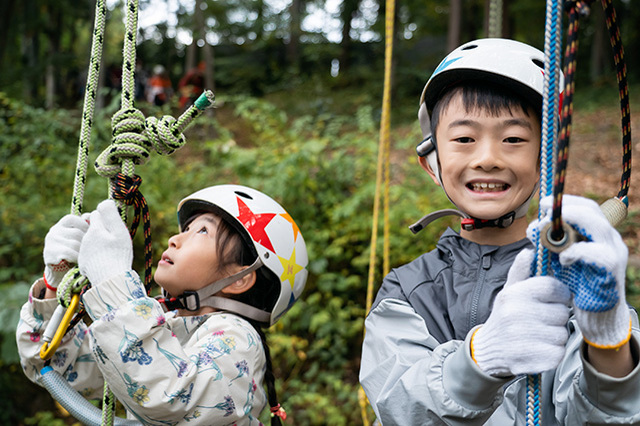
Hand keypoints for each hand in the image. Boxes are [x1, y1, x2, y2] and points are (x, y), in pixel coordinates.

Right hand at [43, 213, 89, 287]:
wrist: (61, 271)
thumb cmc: (75, 250)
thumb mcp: (79, 237)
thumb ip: (85, 225)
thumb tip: (93, 214)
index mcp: (62, 224)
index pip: (73, 219)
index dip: (85, 225)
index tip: (91, 235)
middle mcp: (54, 231)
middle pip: (76, 233)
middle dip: (86, 242)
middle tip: (91, 250)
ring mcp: (50, 242)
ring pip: (74, 244)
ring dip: (83, 252)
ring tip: (86, 256)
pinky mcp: (49, 253)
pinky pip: (69, 253)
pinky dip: (77, 258)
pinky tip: (79, 261)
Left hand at [78, 200, 132, 285]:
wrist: (110, 280)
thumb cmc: (118, 255)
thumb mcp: (120, 232)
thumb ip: (111, 215)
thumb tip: (104, 202)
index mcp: (95, 229)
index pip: (97, 213)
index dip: (107, 217)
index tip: (114, 226)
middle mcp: (85, 238)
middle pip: (92, 226)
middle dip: (101, 228)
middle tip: (113, 239)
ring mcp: (83, 251)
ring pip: (90, 239)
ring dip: (98, 241)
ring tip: (110, 251)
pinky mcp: (83, 262)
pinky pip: (89, 252)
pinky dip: (95, 253)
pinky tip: (104, 260)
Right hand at [471, 249, 571, 375]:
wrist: (488, 349)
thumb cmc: (505, 316)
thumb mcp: (509, 290)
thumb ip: (521, 271)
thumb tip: (529, 251)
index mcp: (514, 294)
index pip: (554, 287)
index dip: (558, 294)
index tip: (552, 299)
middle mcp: (517, 315)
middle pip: (562, 312)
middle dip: (556, 316)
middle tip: (540, 319)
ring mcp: (524, 339)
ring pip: (562, 333)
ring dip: (555, 335)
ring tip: (538, 334)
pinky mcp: (532, 360)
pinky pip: (558, 352)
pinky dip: (552, 352)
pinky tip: (539, 348)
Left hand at [530, 195, 629, 348]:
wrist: (598, 319)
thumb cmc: (578, 287)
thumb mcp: (558, 260)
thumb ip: (547, 245)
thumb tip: (531, 228)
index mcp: (597, 234)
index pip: (586, 207)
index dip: (565, 202)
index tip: (543, 203)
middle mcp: (609, 240)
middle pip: (592, 212)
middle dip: (565, 210)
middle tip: (543, 213)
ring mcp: (614, 253)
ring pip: (597, 227)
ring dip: (570, 226)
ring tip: (548, 234)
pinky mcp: (612, 271)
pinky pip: (597, 254)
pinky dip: (577, 252)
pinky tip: (563, 259)